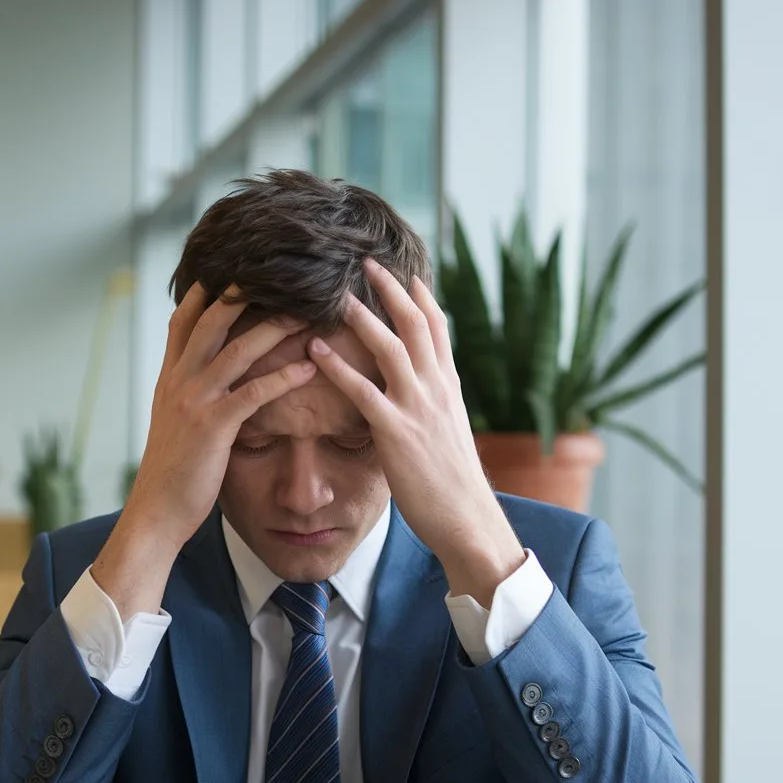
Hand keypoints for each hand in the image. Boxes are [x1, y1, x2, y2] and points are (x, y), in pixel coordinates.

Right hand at [92, 284, 315, 617]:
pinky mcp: (212, 427)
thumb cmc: (172, 470)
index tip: (237, 265)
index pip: (185, 319)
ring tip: (307, 311)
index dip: (208, 288)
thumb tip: (201, 371)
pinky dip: (283, 378)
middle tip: (285, 274)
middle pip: (213, 319)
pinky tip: (308, 369)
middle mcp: (178, 380)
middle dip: (248, 292)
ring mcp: (194, 401)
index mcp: (169, 376)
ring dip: (275, 327)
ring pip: (238, 349)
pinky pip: (253, 394)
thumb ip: (185, 391)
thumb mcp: (171, 421)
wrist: (156, 511)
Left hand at [306, 260, 524, 605]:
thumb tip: (424, 394)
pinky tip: (314, 351)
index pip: (437, 329)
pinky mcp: (396, 432)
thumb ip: (436, 407)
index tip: (404, 273)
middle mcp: (437, 388)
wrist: (468, 519)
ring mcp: (418, 408)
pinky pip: (362, 392)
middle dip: (391, 290)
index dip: (421, 297)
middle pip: (415, 324)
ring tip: (337, 295)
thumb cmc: (455, 484)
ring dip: (363, 317)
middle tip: (365, 263)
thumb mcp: (450, 434)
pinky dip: (337, 367)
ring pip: (390, 347)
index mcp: (449, 387)